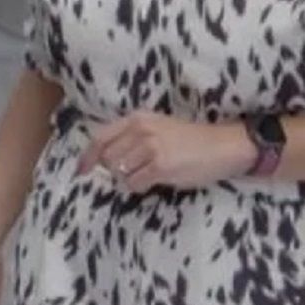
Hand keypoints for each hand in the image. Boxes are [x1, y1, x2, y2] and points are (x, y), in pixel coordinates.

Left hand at [76, 112, 257, 193]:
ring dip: (130, 179)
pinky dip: (140, 186)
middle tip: (134, 172)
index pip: (100, 138)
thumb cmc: (192, 140)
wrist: (224, 145)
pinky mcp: (160, 165)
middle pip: (107, 158)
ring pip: (119, 172)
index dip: (87, 157)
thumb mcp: (159, 128)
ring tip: (150, 174)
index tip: (81, 171)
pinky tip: (156, 180)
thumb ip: (133, 138)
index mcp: (138, 119)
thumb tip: (107, 160)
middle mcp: (140, 130)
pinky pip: (134, 183)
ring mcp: (150, 147)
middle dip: (114, 170)